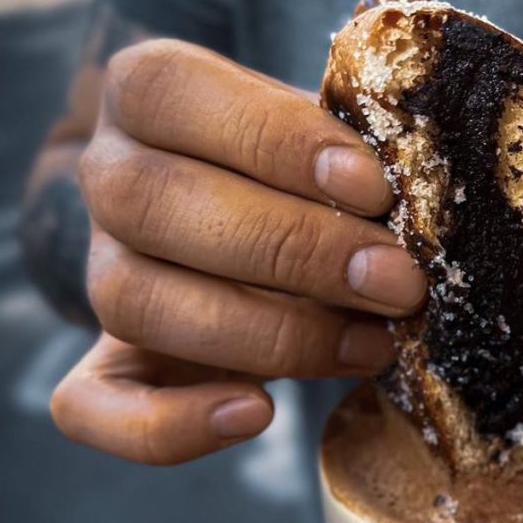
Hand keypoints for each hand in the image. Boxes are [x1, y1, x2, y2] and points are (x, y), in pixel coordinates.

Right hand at [51, 39, 426, 464]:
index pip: (181, 96)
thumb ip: (361, 116)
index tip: (372, 186)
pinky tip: (259, 413)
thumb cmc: (316, 163)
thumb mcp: (332, 120)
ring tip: (374, 342)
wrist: (257, 214)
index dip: (274, 141)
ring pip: (142, 302)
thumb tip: (426, 127)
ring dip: (270, 333)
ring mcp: (107, 272)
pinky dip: (168, 427)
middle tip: (399, 281)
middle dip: (295, 251)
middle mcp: (113, 178)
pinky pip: (95, 406)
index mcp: (152, 94)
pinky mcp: (115, 361)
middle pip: (163, 206)